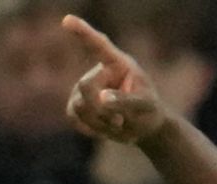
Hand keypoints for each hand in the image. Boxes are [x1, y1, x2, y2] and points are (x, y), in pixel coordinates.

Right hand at [63, 15, 166, 144]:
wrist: (143, 126)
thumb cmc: (149, 110)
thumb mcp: (146, 106)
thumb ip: (127, 101)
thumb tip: (101, 98)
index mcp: (118, 63)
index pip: (99, 45)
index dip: (82, 32)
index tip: (67, 20)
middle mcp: (97, 72)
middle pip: (86, 87)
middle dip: (103, 108)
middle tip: (121, 120)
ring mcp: (82, 88)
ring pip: (79, 107)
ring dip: (100, 122)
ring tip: (118, 122)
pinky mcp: (75, 105)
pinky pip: (75, 119)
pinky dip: (92, 129)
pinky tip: (106, 127)